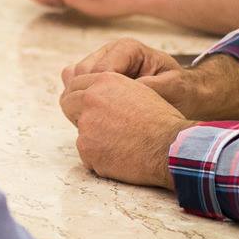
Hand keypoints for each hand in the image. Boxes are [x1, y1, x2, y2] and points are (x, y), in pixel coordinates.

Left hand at [58, 71, 184, 188]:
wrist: (171, 147)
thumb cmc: (161, 120)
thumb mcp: (138, 90)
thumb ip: (111, 86)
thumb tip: (92, 87)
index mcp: (104, 81)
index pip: (75, 83)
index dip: (81, 95)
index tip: (87, 105)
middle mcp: (90, 99)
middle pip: (68, 103)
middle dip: (78, 113)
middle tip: (99, 125)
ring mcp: (86, 125)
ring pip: (80, 131)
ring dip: (94, 137)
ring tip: (121, 143)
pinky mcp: (87, 149)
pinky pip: (88, 154)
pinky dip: (100, 157)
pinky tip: (122, 156)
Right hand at [63, 36, 200, 114]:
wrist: (184, 93)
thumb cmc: (180, 90)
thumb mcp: (171, 88)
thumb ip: (145, 88)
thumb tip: (120, 95)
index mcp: (126, 49)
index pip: (99, 71)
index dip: (104, 96)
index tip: (118, 116)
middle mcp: (108, 52)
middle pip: (81, 74)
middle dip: (91, 98)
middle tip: (110, 121)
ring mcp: (99, 63)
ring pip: (73, 82)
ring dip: (85, 101)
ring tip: (106, 119)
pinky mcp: (94, 77)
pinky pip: (76, 88)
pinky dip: (83, 102)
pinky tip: (100, 116)